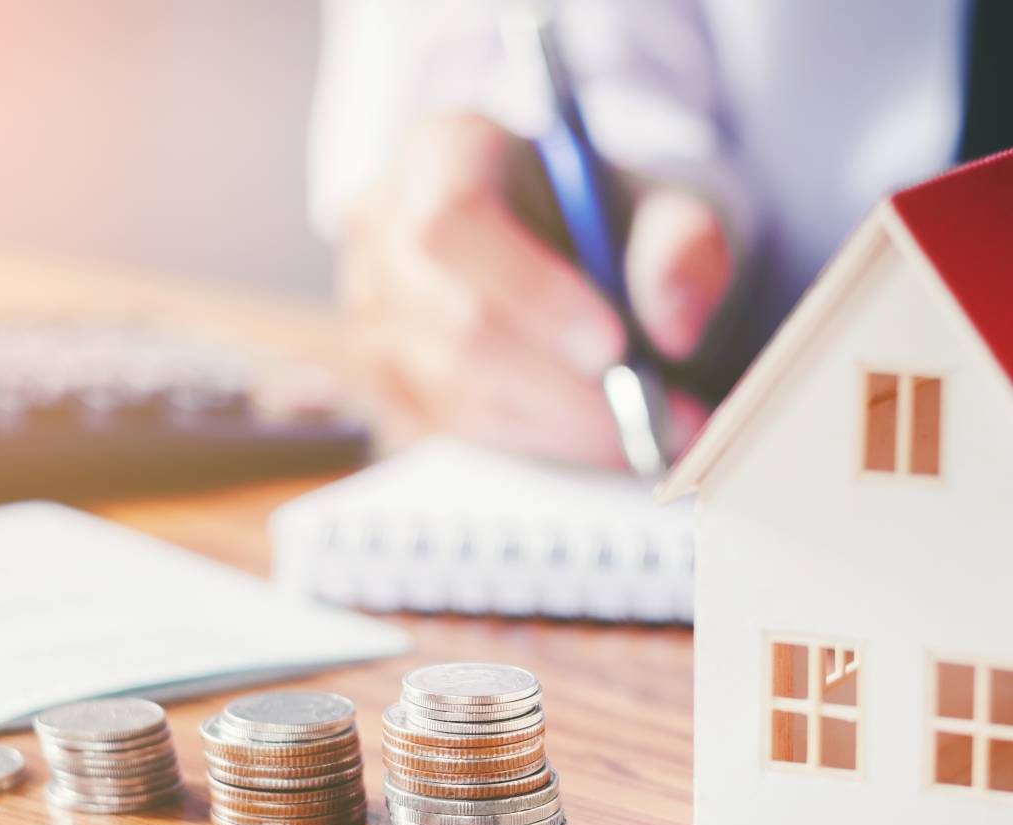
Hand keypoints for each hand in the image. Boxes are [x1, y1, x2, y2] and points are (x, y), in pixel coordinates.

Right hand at [339, 113, 730, 465]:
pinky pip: (454, 427)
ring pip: (455, 389)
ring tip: (642, 434)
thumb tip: (674, 328)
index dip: (531, 291)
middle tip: (655, 419)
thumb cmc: (605, 221)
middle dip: (564, 387)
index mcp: (442, 154)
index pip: (455, 221)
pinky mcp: (384, 379)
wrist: (566, 253)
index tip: (614, 347)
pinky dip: (533, 441)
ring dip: (558, 424)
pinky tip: (589, 434)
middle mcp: (385, 232)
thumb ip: (681, 247)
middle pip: (456, 322)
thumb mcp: (663, 207)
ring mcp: (372, 313)